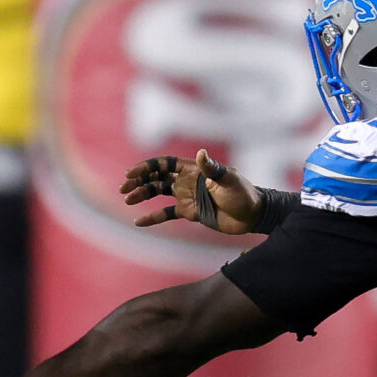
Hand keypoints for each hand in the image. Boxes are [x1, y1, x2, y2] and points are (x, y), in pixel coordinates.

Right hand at [120, 148, 261, 233]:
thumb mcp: (228, 180)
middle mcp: (187, 181)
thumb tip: (200, 153)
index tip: (131, 174)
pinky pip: (167, 214)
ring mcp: (187, 196)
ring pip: (158, 193)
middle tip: (124, 189)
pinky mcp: (190, 213)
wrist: (253, 216)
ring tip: (128, 201)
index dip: (146, 167)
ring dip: (142, 195)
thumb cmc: (243, 194)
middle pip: (156, 177)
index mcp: (193, 169)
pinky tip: (138, 222)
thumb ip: (212, 168)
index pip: (164, 164)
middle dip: (139, 181)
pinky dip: (153, 217)